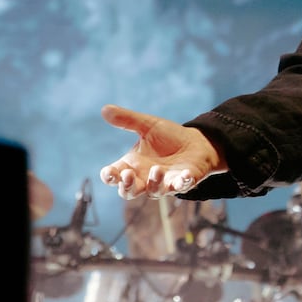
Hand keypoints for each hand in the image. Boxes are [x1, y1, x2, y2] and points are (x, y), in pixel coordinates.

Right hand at [99, 103, 225, 199]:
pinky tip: (185, 175)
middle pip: (129, 192)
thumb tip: (105, 108)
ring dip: (154, 183)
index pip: (114, 176)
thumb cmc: (168, 137)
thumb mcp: (148, 126)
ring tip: (158, 169)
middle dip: (126, 186)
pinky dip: (182, 183)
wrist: (196, 142)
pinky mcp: (182, 183)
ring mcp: (163, 183)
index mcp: (132, 165)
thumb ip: (127, 120)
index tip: (109, 173)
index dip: (109, 176)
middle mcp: (145, 179)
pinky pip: (181, 187)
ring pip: (153, 192)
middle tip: (127, 175)